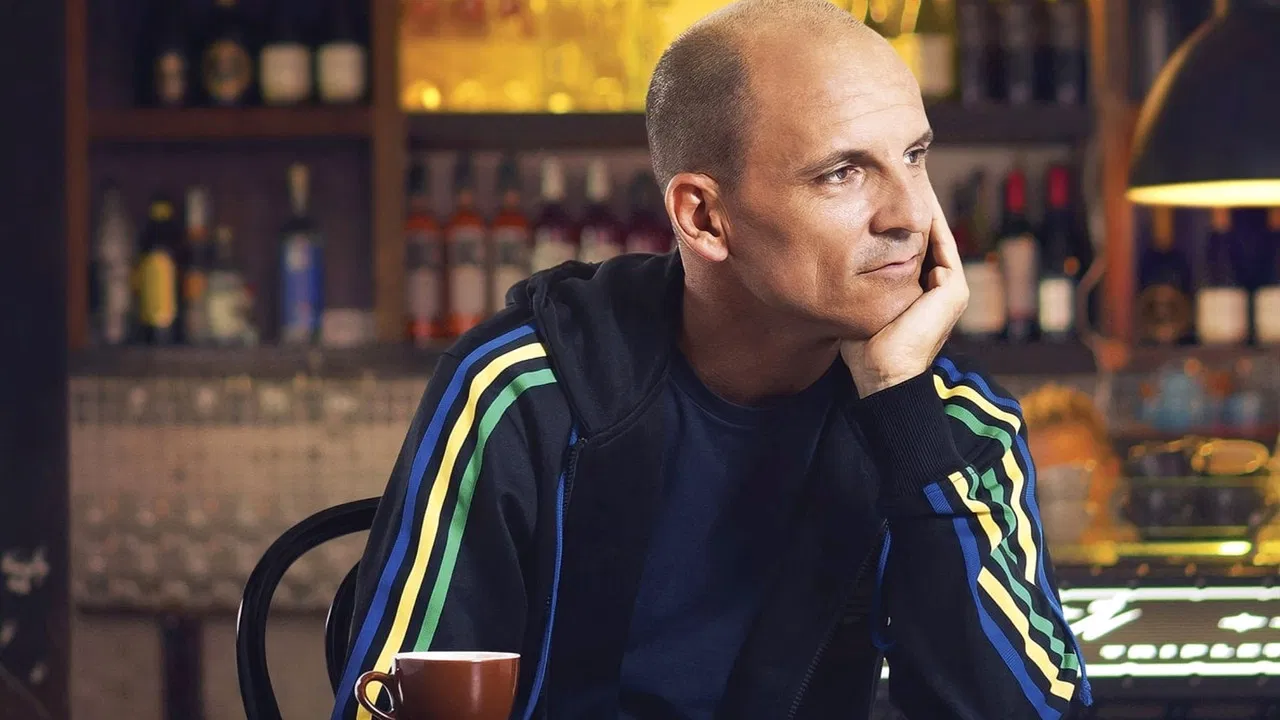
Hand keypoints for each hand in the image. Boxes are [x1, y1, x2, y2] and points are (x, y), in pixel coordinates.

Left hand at [841, 188, 968, 397]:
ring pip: (935, 235)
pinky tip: (917, 199)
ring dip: (924, 206)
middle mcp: (938, 285)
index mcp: (918, 287)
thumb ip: (853, 280)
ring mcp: (950, 287)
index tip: (876, 192)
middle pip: (925, 235)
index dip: (896, 219)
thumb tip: (821, 257)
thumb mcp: (856, 302)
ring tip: (909, 176)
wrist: (881, 373)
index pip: (910, 244)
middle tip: (895, 173)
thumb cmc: (862, 344)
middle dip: (911, 206)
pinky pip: (942, 245)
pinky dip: (931, 221)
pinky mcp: (953, 290)